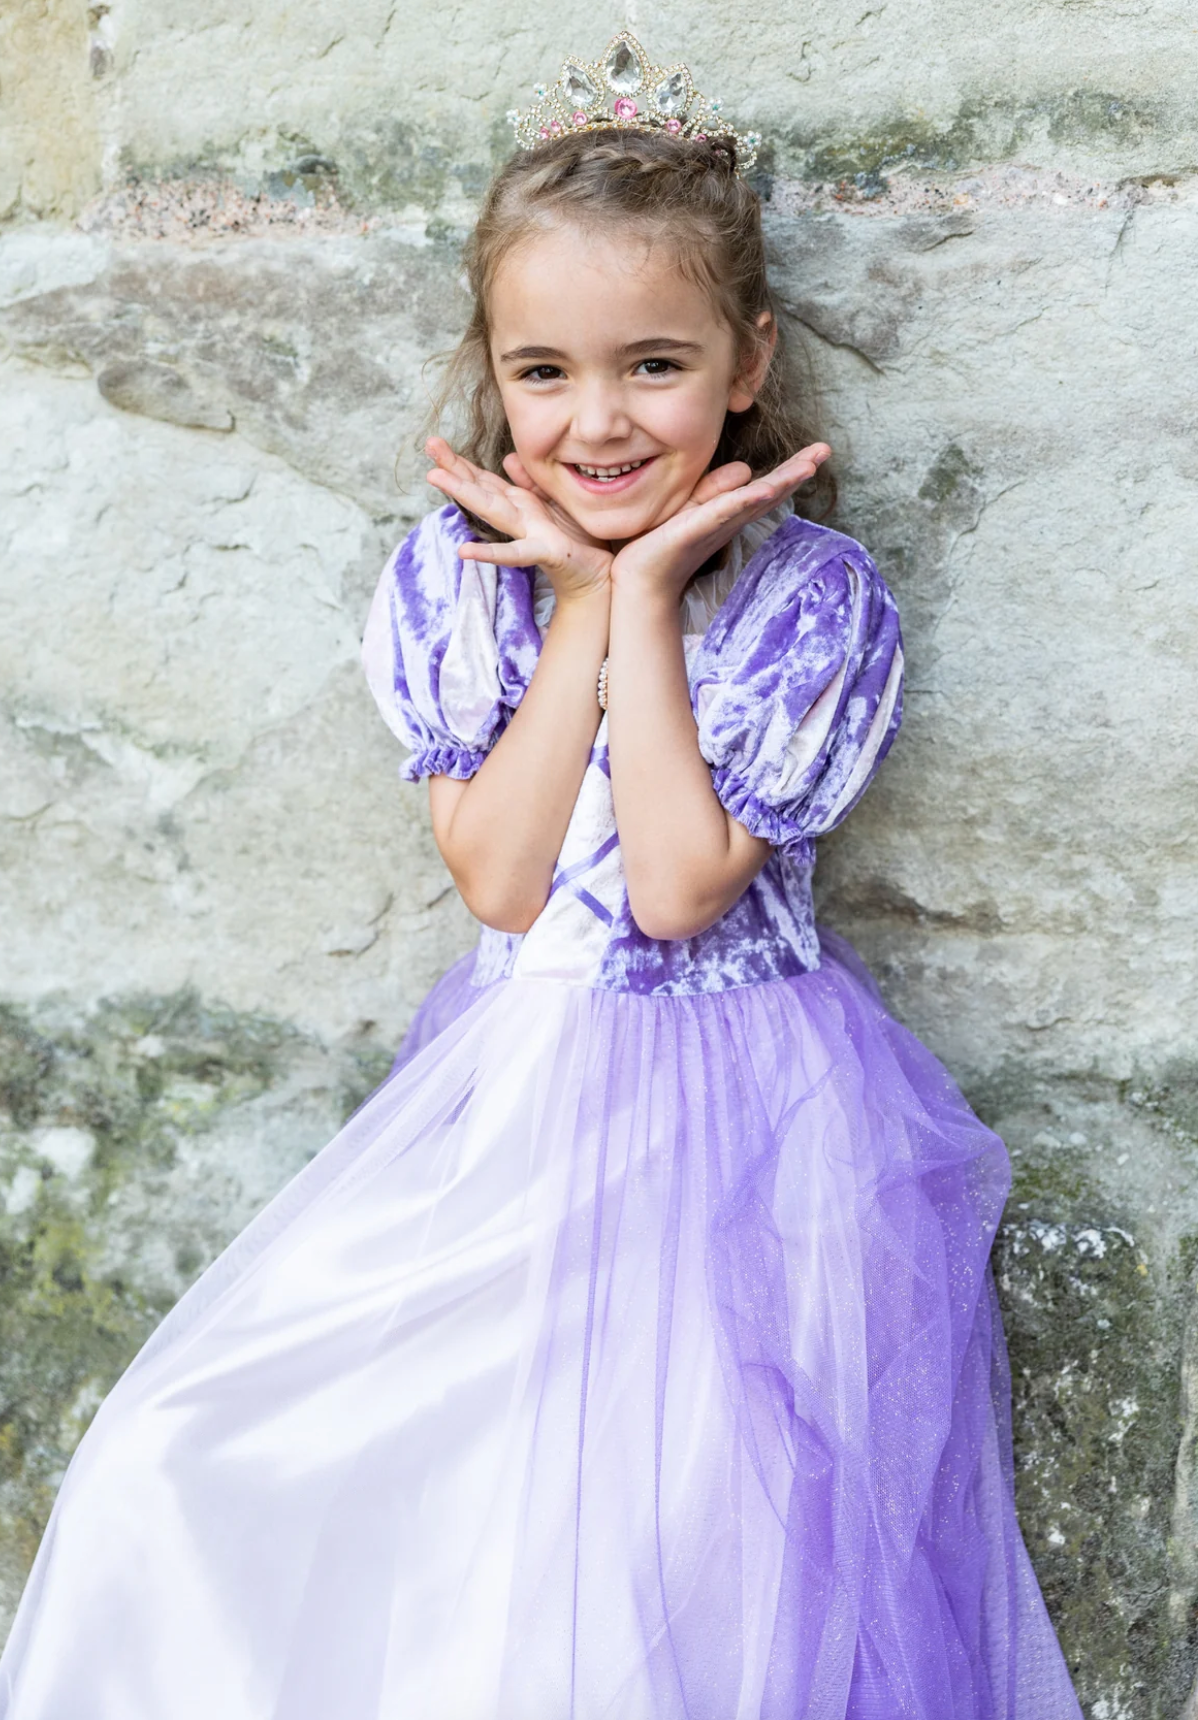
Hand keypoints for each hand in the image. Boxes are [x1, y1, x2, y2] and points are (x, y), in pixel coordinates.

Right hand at [425, 438, 611, 605]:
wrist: (598, 575)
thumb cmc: (578, 540)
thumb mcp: (556, 501)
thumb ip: (531, 483)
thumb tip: (507, 459)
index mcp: (522, 504)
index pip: (485, 479)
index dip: (461, 462)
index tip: (435, 443)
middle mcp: (519, 517)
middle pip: (481, 488)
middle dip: (454, 468)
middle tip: (428, 445)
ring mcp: (528, 534)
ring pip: (492, 509)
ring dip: (463, 493)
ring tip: (435, 477)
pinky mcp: (544, 552)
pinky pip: (515, 553)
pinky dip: (489, 553)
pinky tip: (465, 551)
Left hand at [610, 443, 831, 600]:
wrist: (640, 580)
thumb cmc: (661, 544)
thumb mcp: (690, 506)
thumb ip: (714, 488)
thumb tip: (745, 468)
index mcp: (729, 512)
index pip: (766, 486)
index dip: (792, 469)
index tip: (818, 451)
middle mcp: (730, 519)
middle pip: (772, 491)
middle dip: (799, 470)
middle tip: (826, 449)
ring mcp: (716, 525)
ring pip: (756, 500)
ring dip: (783, 483)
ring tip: (809, 466)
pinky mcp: (696, 529)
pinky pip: (724, 512)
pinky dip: (744, 500)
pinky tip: (764, 489)